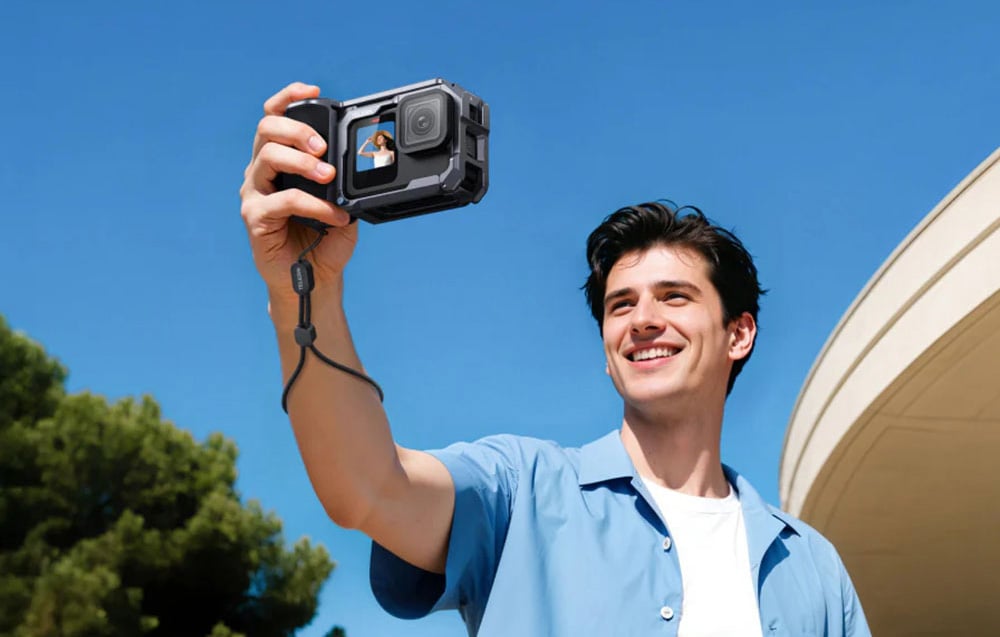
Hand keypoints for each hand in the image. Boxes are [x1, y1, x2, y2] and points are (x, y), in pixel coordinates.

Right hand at [240, 82, 357, 301]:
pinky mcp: (254, 217)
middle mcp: (262, 171)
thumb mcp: (343, 203)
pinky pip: (282, 200)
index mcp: (280, 160)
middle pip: (267, 129)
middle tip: (324, 147)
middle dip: (298, 129)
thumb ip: (346, 181)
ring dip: (302, 161)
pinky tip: (334, 215)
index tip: (314, 92)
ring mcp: (255, 192)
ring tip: (330, 176)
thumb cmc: (325, 239)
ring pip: (268, 157)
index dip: (289, 97)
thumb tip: (362, 164)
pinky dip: (313, 204)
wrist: (315, 279)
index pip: (275, 117)